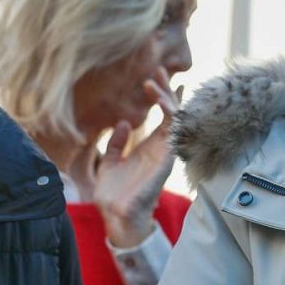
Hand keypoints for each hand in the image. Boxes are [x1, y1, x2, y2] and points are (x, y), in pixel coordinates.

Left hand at [94, 67, 181, 246]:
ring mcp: (165, 153)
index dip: (161, 97)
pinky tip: (164, 102)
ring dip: (168, 98)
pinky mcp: (166, 160)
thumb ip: (115, 143)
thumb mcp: (109, 162)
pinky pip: (175, 134)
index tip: (156, 77)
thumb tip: (121, 123)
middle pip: (171, 113)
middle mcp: (160, 148)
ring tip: (157, 80)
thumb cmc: (114, 194)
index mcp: (148, 148)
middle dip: (166, 91)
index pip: (161, 117)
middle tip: (161, 69)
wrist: (116, 214)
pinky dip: (172, 117)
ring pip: (175, 119)